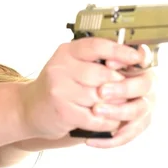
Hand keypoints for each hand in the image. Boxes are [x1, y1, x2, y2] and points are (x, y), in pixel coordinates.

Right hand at [20, 37, 147, 141]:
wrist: (30, 108)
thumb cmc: (58, 87)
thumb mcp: (71, 66)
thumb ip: (94, 61)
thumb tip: (133, 60)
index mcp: (66, 52)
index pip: (96, 46)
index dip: (119, 51)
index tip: (137, 58)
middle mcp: (60, 67)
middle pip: (102, 75)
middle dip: (118, 85)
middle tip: (126, 92)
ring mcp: (59, 90)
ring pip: (100, 97)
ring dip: (114, 106)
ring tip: (116, 108)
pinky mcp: (62, 111)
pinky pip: (95, 116)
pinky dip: (106, 121)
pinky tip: (107, 120)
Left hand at [86, 52, 155, 147]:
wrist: (89, 95)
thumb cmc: (96, 74)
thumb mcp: (97, 62)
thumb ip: (105, 58)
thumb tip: (109, 60)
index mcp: (140, 65)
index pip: (144, 59)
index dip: (131, 60)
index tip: (110, 63)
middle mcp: (147, 86)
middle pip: (143, 86)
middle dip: (122, 88)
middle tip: (102, 91)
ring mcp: (145, 106)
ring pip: (137, 111)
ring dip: (117, 112)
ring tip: (96, 110)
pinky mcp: (137, 125)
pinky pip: (127, 135)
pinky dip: (108, 139)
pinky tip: (90, 140)